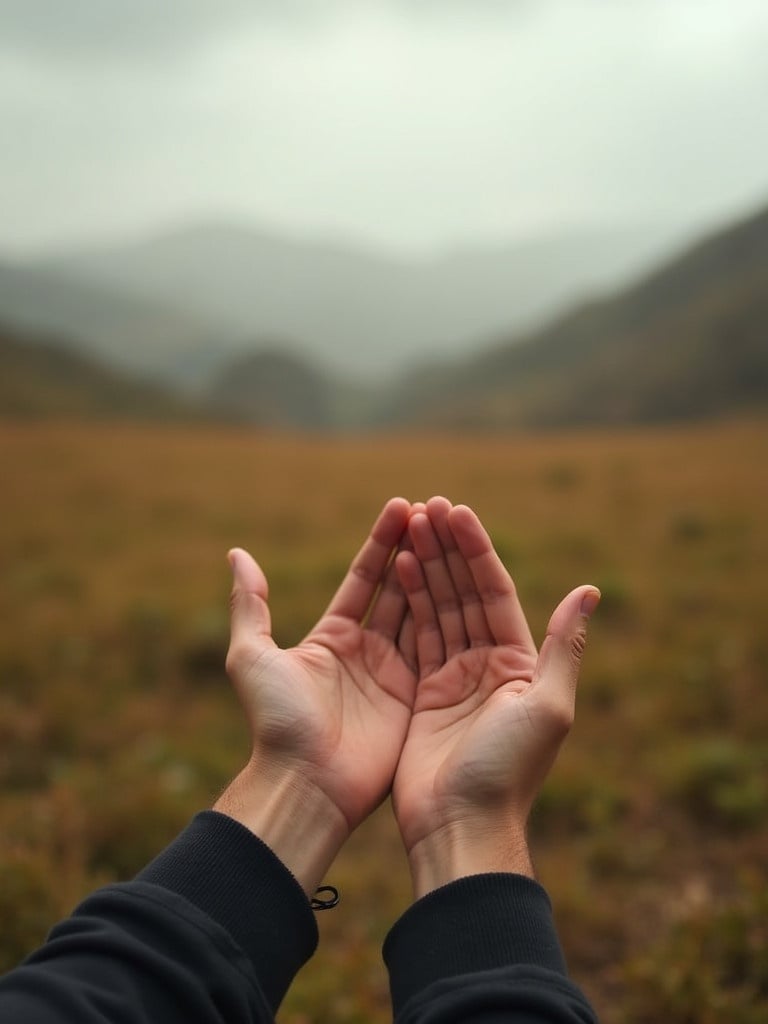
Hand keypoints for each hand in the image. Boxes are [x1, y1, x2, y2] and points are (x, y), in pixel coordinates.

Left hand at [215, 498, 417, 893]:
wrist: (305, 784)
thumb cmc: (277, 721)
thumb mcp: (252, 657)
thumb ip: (250, 604)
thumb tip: (237, 554)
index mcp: (331, 640)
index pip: (362, 580)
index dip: (380, 543)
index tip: (400, 506)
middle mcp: (366, 653)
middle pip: (395, 590)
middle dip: (413, 550)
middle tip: (433, 510)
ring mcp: (395, 675)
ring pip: (419, 612)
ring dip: (433, 574)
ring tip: (450, 533)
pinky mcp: (417, 698)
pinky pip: (436, 647)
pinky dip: (447, 615)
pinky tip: (461, 580)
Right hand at [392, 497, 599, 896]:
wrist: (461, 825)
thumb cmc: (508, 770)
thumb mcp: (547, 707)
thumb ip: (563, 647)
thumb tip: (590, 589)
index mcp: (517, 663)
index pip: (495, 592)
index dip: (476, 550)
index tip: (455, 511)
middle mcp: (486, 665)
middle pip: (464, 593)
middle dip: (447, 549)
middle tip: (426, 506)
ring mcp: (452, 678)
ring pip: (437, 608)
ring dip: (425, 567)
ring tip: (408, 525)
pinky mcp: (420, 693)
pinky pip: (414, 636)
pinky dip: (406, 601)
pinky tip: (397, 568)